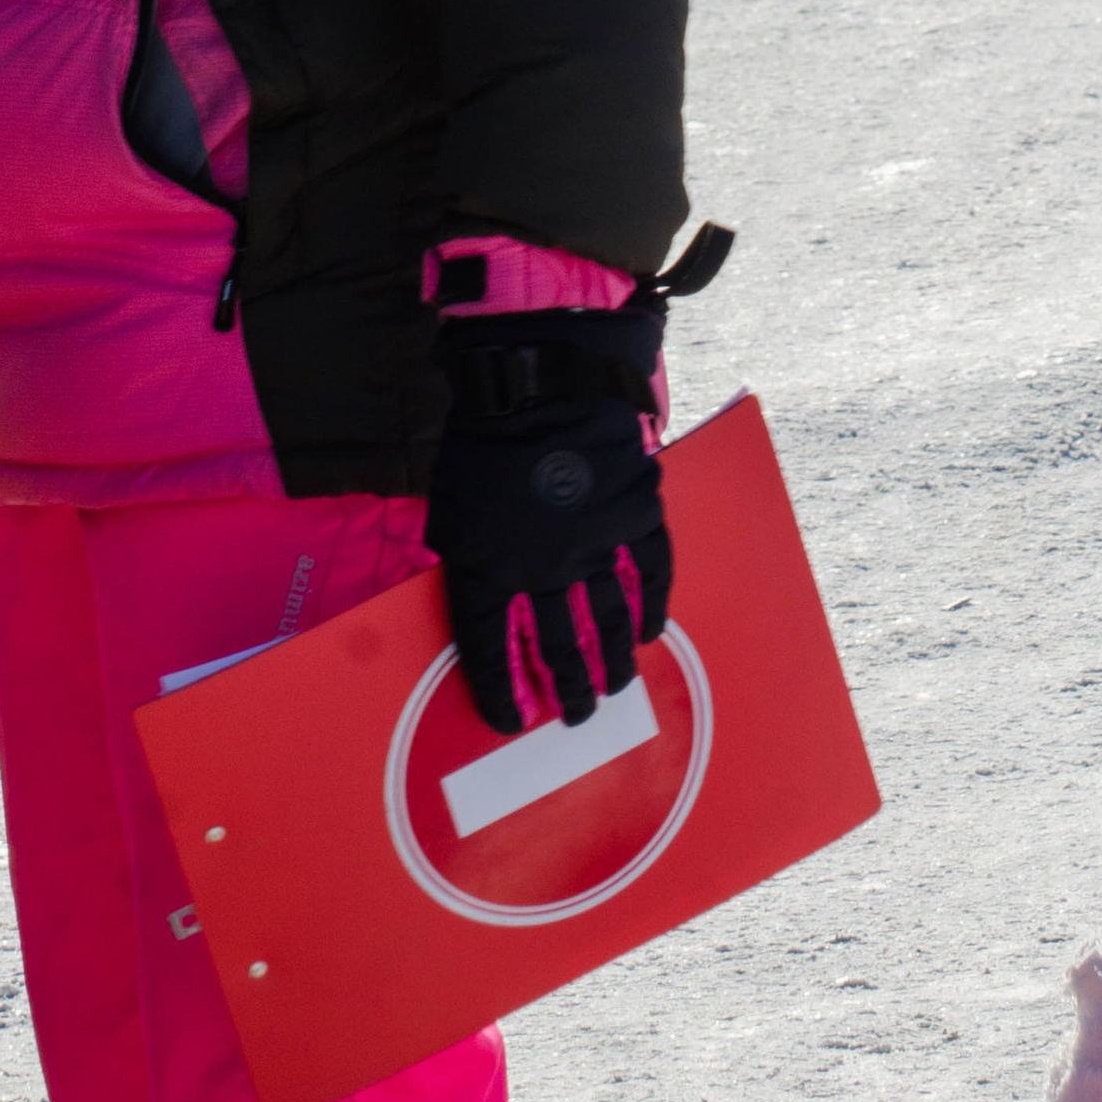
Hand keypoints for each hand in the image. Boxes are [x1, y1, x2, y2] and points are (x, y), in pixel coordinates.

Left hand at [424, 302, 669, 736]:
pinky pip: (649, 575)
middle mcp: (543, 570)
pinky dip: (650, 607)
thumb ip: (466, 559)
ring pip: (606, 622)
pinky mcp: (633, 516)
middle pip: (558, 648)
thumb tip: (480, 602)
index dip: (501, 691)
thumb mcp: (451, 508)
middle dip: (568, 691)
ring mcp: (594, 544)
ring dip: (610, 664)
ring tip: (613, 691)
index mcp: (488, 569)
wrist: (536, 379)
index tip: (512, 721)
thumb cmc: (482, 440)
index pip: (491, 650)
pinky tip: (648, 632)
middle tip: (575, 718)